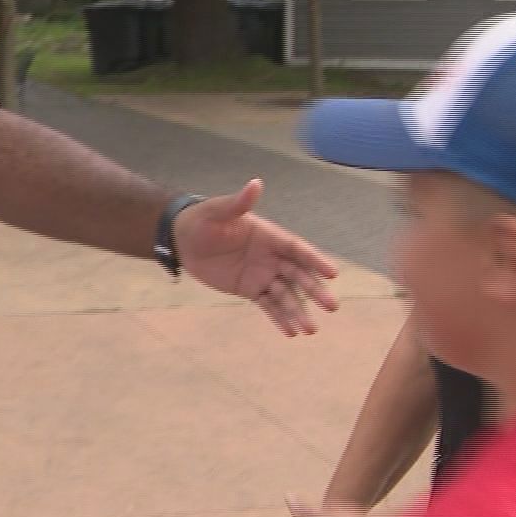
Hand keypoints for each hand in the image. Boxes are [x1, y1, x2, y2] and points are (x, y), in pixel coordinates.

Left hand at [176, 180, 338, 335]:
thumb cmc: (202, 220)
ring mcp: (262, 274)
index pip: (297, 249)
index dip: (315, 260)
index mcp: (269, 235)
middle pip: (298, 275)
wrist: (183, 239)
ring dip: (299, 311)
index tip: (333, 274)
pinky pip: (268, 305)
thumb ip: (238, 203)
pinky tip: (292, 332)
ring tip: (311, 330)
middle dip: (315, 291)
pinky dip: (279, 318)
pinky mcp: (250, 289)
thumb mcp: (217, 211)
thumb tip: (255, 184)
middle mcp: (271, 256)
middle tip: (332, 307)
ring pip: (286, 295)